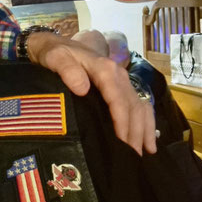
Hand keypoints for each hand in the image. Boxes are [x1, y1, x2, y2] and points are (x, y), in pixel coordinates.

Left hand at [27, 32, 156, 155]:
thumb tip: (83, 89)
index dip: (122, 123)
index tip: (123, 144)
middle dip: (136, 132)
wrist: (52, 44)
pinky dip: (145, 120)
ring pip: (140, 106)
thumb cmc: (53, 53)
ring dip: (145, 129)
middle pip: (133, 106)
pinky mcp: (119, 84)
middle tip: (134, 157)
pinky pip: (137, 103)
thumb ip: (67, 70)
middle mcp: (118, 74)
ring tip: (146, 152)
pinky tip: (148, 137)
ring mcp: (121, 79)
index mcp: (105, 69)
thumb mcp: (55, 58)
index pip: (118, 100)